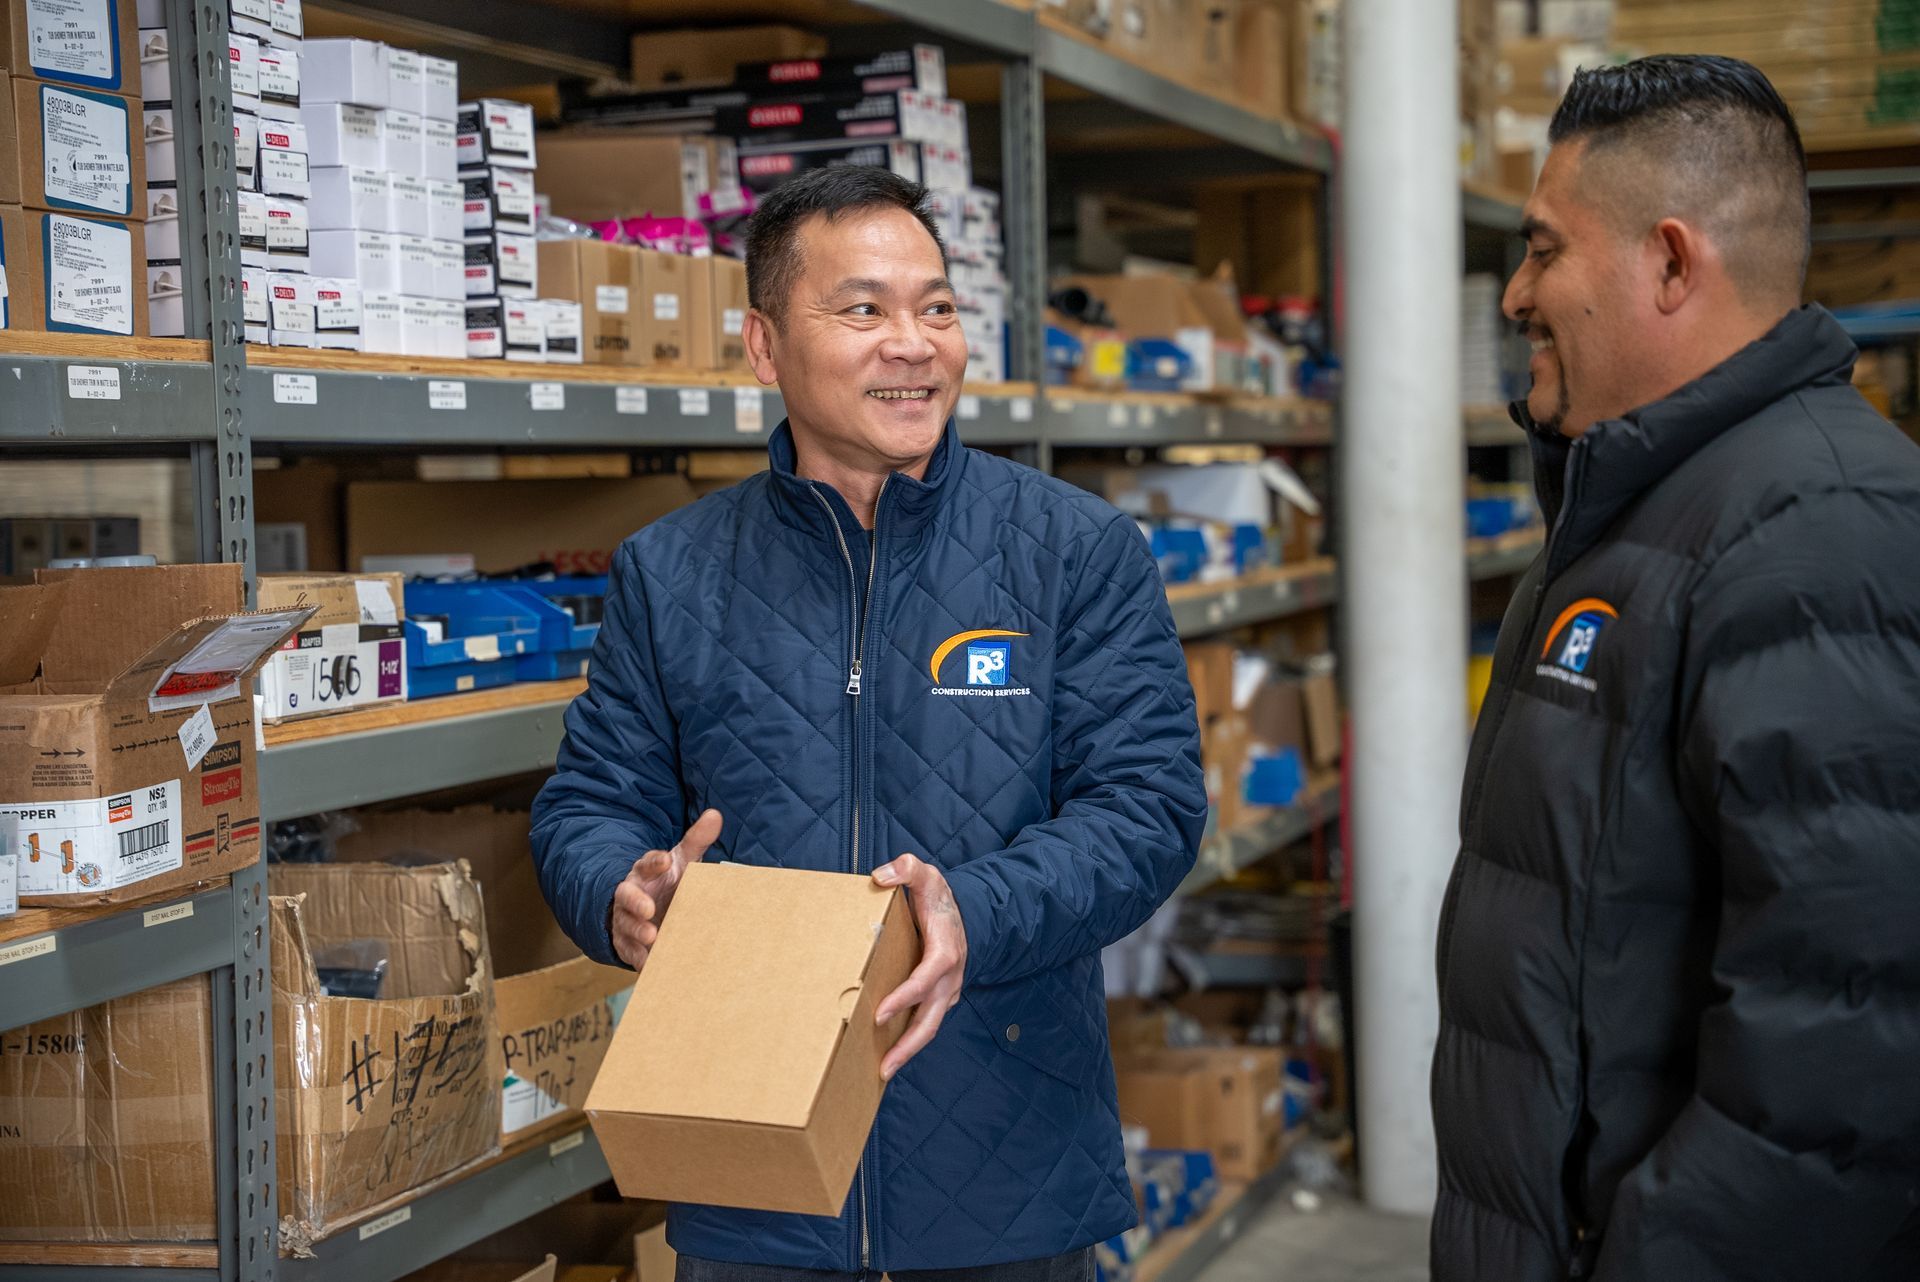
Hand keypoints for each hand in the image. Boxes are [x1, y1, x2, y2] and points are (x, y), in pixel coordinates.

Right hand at [611, 809, 721, 970]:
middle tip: (649, 908)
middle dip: (636, 902)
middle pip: (627, 895)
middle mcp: (631, 894)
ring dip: (637, 931)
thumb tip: (715, 814)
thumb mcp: (681, 860)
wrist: (651, 909)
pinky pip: (628, 950)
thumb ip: (696, 840)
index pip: (647, 863)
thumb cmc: (668, 881)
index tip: (666, 861)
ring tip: (653, 937)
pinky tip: (648, 964)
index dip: (655, 862)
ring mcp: (625, 919)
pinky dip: (637, 957)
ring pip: (625, 924)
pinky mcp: (626, 942)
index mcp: (645, 871)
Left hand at [871, 853, 968, 1079]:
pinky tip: (888, 1052)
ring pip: (929, 1027)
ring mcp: (947, 992)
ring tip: (883, 1071)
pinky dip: (909, 1039)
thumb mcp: (927, 875)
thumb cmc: (940, 899)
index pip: (924, 981)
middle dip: (908, 1046)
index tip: (879, 1013)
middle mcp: (949, 979)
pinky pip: (925, 1021)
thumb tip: (881, 877)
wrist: (966, 914)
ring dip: (907, 1050)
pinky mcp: (940, 998)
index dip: (903, 997)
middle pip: (930, 1020)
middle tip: (884, 1067)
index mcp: (945, 952)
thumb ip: (906, 869)